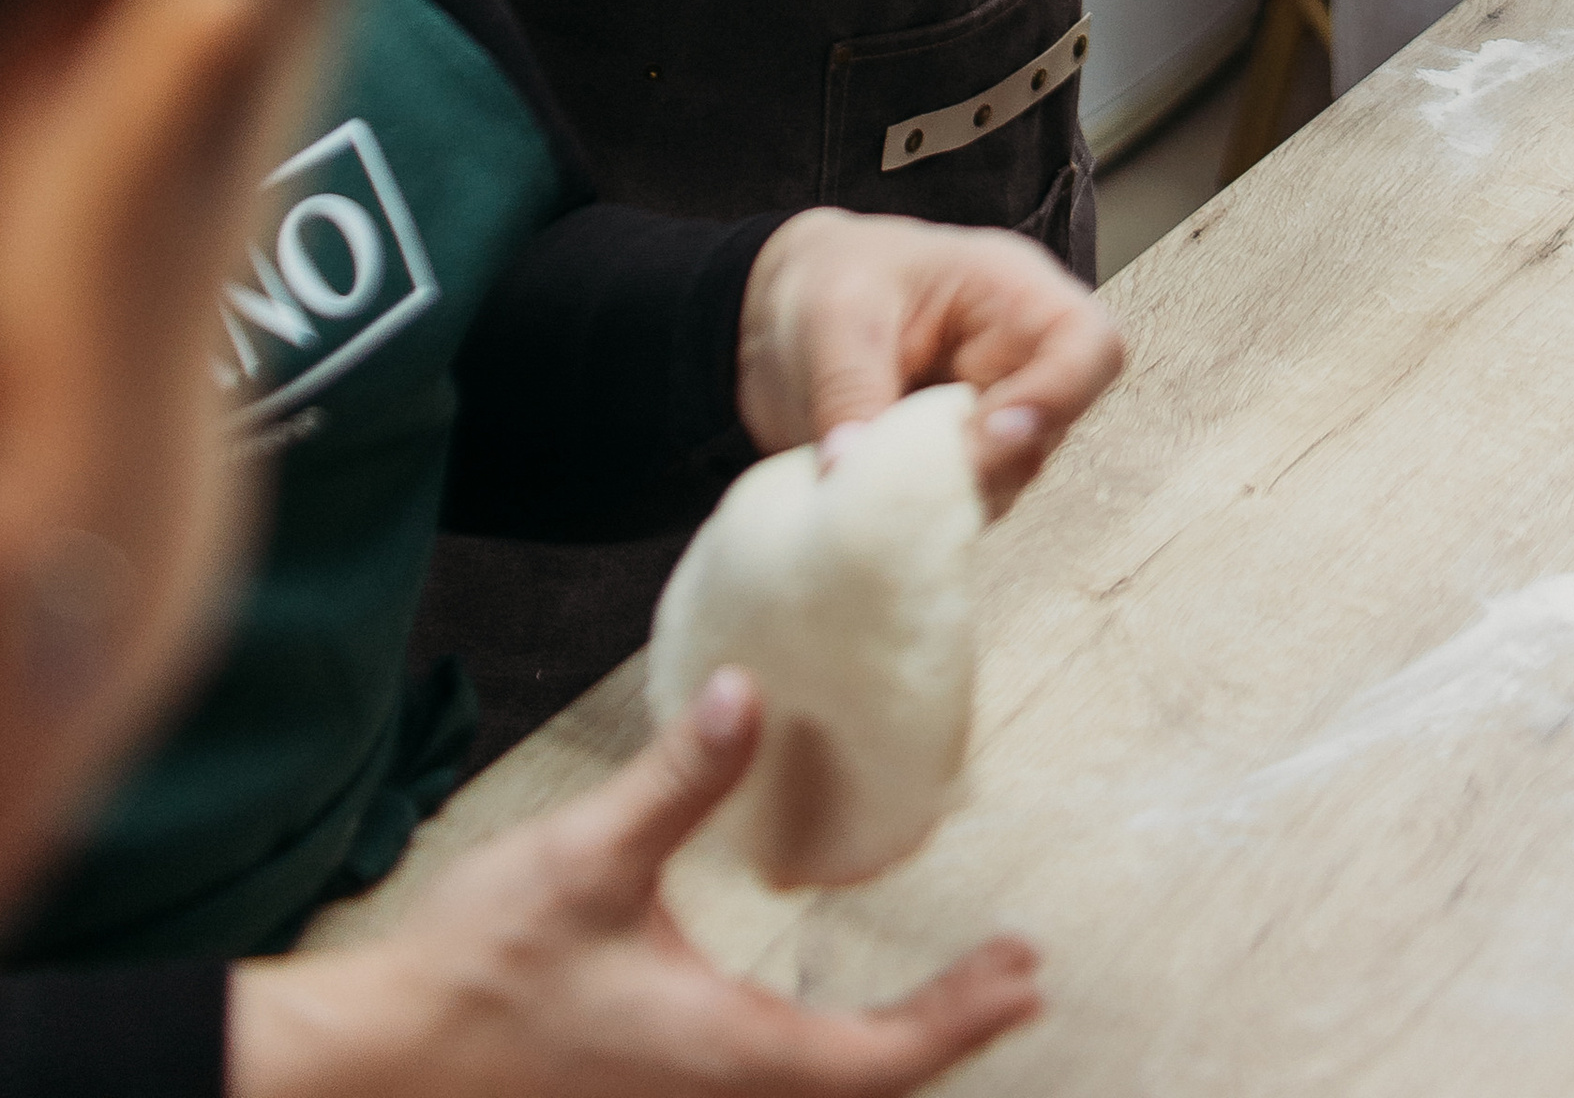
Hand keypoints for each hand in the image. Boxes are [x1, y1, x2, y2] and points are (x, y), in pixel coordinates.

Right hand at [228, 672, 1039, 1095]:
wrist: (375, 1068)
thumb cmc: (476, 974)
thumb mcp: (586, 857)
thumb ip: (679, 777)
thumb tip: (753, 691)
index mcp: (722, 1055)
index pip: (877, 1060)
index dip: (958, 1020)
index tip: (1024, 972)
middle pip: (859, 1097)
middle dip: (941, 1039)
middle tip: (1012, 980)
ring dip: (883, 1059)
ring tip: (948, 1001)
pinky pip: (760, 1096)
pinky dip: (816, 1066)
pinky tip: (815, 1021)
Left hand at [734, 212, 1122, 513]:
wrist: (785, 305)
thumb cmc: (827, 279)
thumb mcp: (831, 316)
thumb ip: (850, 389)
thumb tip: (850, 473)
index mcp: (1010, 293)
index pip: (1087, 344)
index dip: (1060, 395)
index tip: (989, 434)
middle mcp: (1015, 360)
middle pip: (1055, 427)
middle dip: (990, 463)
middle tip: (910, 476)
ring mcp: (988, 416)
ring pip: (1010, 479)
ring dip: (950, 495)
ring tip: (872, 482)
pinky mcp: (955, 463)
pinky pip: (962, 504)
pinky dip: (922, 515)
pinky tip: (871, 502)